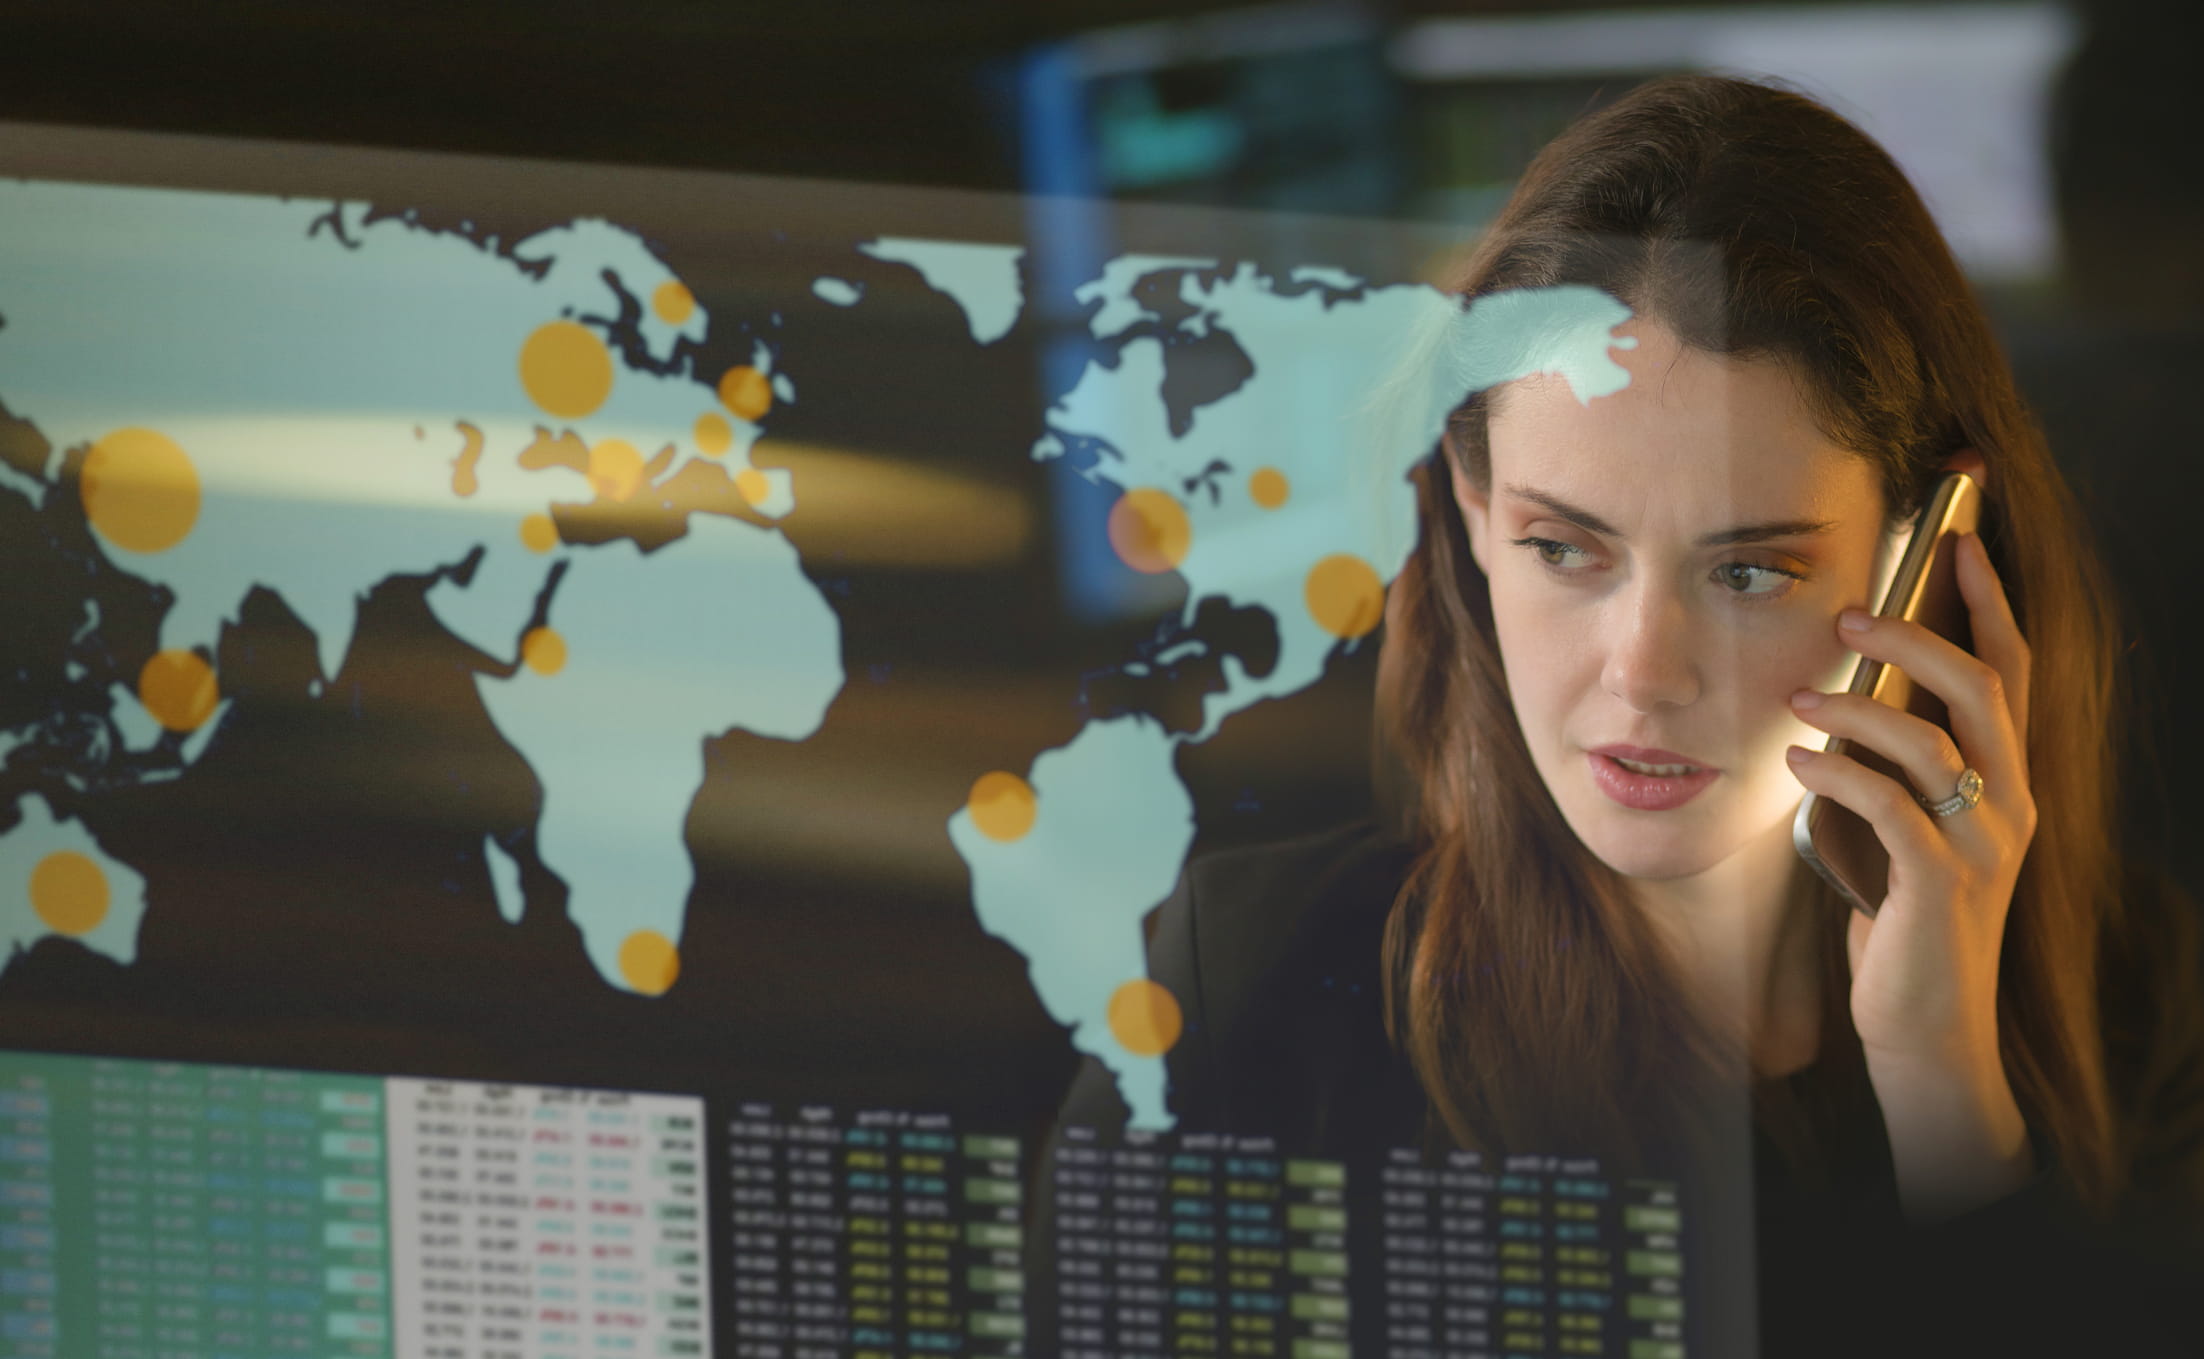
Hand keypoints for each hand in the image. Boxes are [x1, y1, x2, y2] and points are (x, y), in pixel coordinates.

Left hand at [1783, 531, 2038, 1220]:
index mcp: (2006, 781)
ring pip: (1934, 743)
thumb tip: (1839, 692)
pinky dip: (1838, 773)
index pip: (2011, 672)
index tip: (1960, 539)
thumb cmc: (1902, 916)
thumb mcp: (1903, 826)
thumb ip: (1892, 767)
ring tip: (1796, 699)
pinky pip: (1891, 808)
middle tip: (1850, 613)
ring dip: (1858, 707)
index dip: (1990, 602)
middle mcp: (2011, 803)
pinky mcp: (1940, 886)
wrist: (1924, 1024)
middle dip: (1918, 637)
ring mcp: (1982, 846)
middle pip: (1982, 689)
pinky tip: (1795, 761)